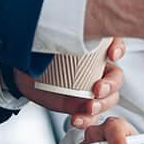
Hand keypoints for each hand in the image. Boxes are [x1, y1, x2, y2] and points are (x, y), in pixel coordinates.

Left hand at [11, 39, 125, 129]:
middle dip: (111, 85)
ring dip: (102, 105)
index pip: (116, 46)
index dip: (119, 49)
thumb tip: (65, 24)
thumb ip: (63, 32)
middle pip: (116, 78)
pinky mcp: (80, 106)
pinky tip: (77, 118)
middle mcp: (96, 70)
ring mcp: (89, 89)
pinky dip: (87, 119)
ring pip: (109, 99)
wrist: (24, 74)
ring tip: (88, 107)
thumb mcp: (53, 39)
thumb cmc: (41, 54)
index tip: (112, 53)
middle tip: (97, 89)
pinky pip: (92, 116)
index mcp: (94, 51)